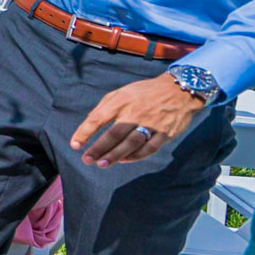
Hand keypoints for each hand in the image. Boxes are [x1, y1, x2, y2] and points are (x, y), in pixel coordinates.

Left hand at [69, 75, 205, 166]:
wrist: (179, 90)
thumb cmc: (144, 93)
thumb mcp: (121, 93)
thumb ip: (104, 107)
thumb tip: (89, 123)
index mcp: (121, 101)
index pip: (98, 118)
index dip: (85, 132)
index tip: (75, 145)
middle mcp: (135, 112)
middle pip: (114, 134)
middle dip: (99, 149)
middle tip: (87, 160)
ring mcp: (152, 124)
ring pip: (131, 143)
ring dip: (115, 155)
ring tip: (102, 164)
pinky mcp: (165, 133)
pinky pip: (149, 148)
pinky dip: (135, 156)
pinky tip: (124, 160)